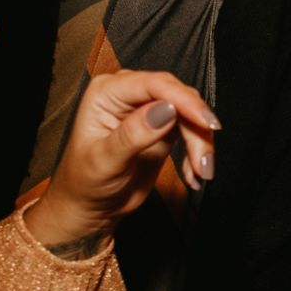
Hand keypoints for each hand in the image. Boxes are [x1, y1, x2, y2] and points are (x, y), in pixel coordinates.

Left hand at [23, 70, 219, 252]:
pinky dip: (198, 149)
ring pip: (189, 113)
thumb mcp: (104, 160)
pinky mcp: (163, 126)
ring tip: (200, 172)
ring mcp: (147, 108)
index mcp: (107, 92)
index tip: (205, 122)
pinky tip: (192, 173)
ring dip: (200, 142)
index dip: (183, 100)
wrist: (90, 206)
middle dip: (196, 126)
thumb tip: (166, 110)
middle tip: (204, 159)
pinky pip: (191, 128)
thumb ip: (133, 134)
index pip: (153, 84)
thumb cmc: (85, 182)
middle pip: (177, 96)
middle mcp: (128, 94)